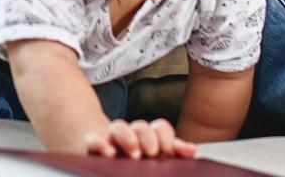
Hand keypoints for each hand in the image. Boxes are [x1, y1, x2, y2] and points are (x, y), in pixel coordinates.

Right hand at [80, 119, 197, 159]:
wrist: (101, 157)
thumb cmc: (133, 158)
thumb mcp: (155, 154)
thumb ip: (173, 151)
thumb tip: (191, 150)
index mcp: (147, 137)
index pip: (160, 128)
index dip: (165, 137)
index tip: (166, 152)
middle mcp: (130, 134)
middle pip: (141, 126)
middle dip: (148, 137)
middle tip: (152, 153)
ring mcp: (111, 139)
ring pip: (118, 127)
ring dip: (128, 137)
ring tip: (134, 154)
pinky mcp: (93, 145)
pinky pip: (93, 140)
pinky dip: (100, 144)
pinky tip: (109, 153)